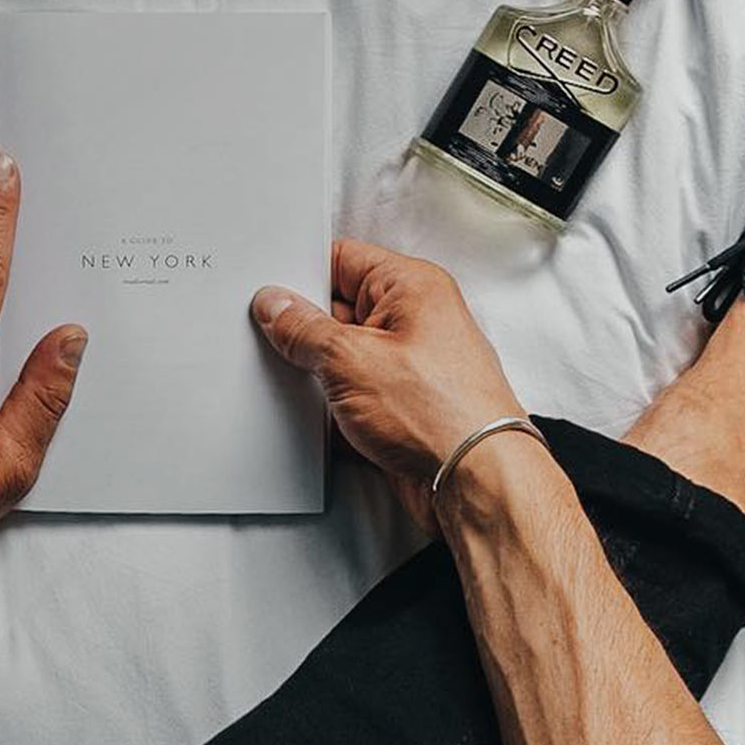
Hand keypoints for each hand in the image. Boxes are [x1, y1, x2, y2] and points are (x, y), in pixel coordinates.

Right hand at [252, 239, 525, 530]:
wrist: (476, 485)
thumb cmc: (441, 414)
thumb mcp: (349, 359)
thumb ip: (304, 328)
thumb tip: (277, 307)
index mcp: (410, 286)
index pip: (342, 259)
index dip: (302, 274)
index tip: (269, 297)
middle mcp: (416, 319)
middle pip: (340, 308)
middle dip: (307, 331)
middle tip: (281, 345)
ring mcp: (410, 365)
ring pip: (344, 357)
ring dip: (320, 374)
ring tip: (311, 387)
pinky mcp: (404, 406)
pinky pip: (354, 393)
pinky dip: (334, 406)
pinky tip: (323, 417)